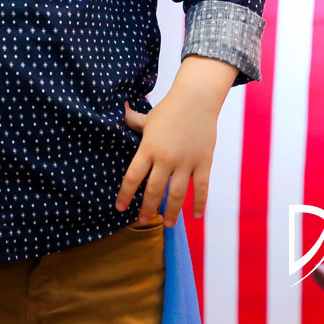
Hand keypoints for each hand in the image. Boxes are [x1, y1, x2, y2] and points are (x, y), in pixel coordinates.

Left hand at [115, 55, 236, 225]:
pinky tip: (196, 216)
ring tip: (168, 224)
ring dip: (172, 211)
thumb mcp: (147, 117)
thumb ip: (132, 121)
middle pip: (154, 190)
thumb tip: (121, 110)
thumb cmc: (170, 109)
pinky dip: (200, 203)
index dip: (125, 194)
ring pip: (177, 193)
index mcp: (148, 148)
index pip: (132, 177)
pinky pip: (201, 188)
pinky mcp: (203, 163)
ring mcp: (185, 162)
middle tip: (143, 221)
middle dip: (147, 208)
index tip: (120, 207)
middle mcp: (165, 158)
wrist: (196, 100)